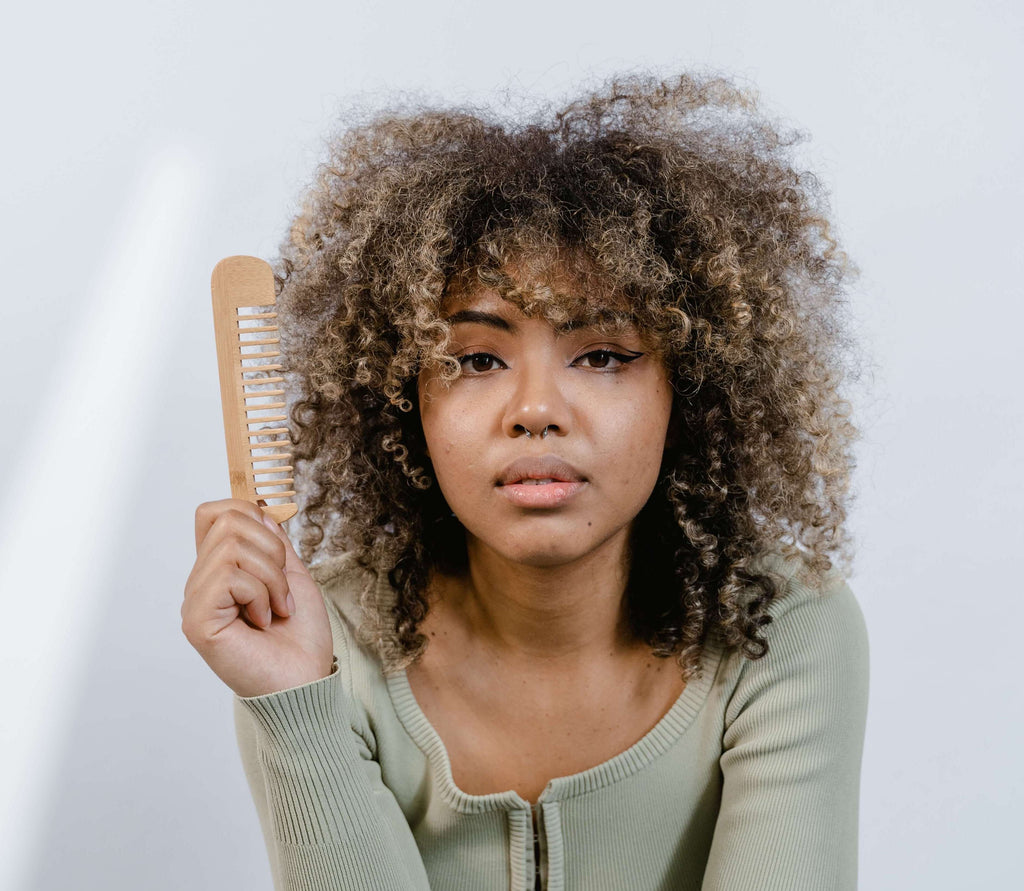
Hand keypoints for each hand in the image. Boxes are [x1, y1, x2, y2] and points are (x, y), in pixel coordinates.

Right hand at [182, 499, 333, 697]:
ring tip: (276, 609)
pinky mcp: (197, 620)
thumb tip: (256, 510)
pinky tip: (262, 622)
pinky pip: (230, 576)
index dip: (248, 514)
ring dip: (271, 577)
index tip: (277, 550)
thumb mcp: (293, 575)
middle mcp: (202, 583)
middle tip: (282, 591)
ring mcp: (196, 602)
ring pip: (232, 546)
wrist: (306, 680)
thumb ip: (272, 542)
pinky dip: (261, 595)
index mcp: (221, 570)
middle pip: (227, 521)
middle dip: (271, 551)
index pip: (213, 513)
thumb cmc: (300, 637)